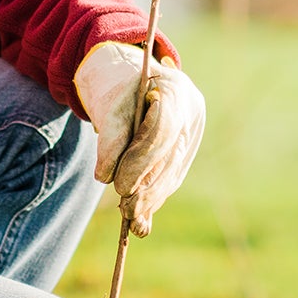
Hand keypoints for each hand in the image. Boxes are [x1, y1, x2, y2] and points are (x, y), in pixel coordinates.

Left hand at [74, 41, 204, 236]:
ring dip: (152, 199)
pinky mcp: (186, 150)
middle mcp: (192, 113)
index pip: (163, 131)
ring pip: (173, 171)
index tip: (119, 186)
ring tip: (132, 223)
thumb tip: (104, 176)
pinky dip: (155, 197)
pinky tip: (141, 222)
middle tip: (125, 211)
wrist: (129, 75)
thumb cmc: (116, 86)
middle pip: (171, 156)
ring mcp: (192, 132)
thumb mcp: (108, 103)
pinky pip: (171, 176)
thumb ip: (109, 136)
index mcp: (176, 90)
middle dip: (147, 187)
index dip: (141, 161)